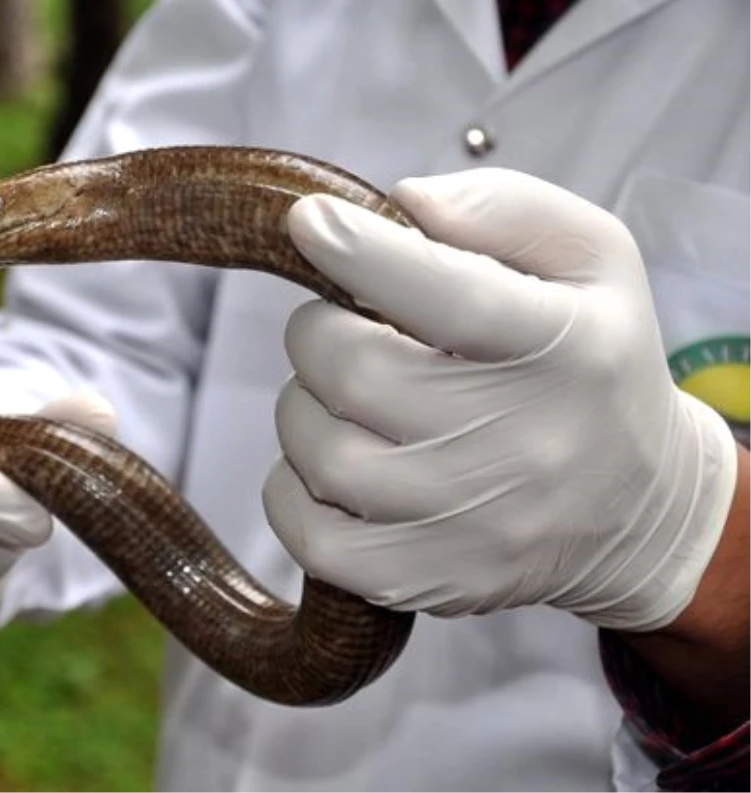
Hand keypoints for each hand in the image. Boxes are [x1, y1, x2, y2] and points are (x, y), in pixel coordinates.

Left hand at [262, 169, 738, 630]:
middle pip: (355, 370)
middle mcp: (521, 443)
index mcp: (564, 348)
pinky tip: (332, 460)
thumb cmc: (595, 364)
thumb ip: (504, 210)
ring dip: (306, 405)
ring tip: (347, 397)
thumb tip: (402, 204)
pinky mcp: (430, 579)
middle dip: (320, 331)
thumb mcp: (591, 260)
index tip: (307, 221)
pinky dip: (292, 487)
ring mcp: (472, 525)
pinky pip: (310, 536)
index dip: (360, 252)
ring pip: (319, 450)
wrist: (637, 508)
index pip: (448, 294)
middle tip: (342, 328)